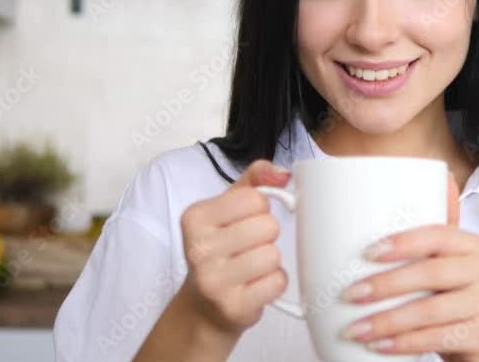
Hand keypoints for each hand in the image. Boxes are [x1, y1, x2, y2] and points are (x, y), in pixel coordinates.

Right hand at [177, 159, 290, 334]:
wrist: (204, 305)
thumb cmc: (222, 247)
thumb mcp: (229, 207)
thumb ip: (256, 178)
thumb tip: (283, 172)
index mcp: (195, 217)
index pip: (255, 198)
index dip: (260, 209)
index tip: (245, 221)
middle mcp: (199, 248)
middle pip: (267, 226)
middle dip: (266, 236)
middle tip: (249, 247)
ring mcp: (213, 280)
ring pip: (273, 255)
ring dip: (271, 261)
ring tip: (252, 266)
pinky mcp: (233, 306)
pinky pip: (277, 282)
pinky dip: (274, 282)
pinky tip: (256, 284)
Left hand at [337, 176, 478, 361]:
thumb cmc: (454, 300)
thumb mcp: (443, 267)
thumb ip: (425, 240)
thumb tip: (395, 201)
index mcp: (473, 245)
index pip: (438, 234)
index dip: (403, 242)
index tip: (368, 253)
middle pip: (432, 272)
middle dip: (385, 284)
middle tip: (351, 294)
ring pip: (430, 310)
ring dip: (387, 321)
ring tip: (356, 329)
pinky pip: (436, 338)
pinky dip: (403, 343)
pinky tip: (380, 345)